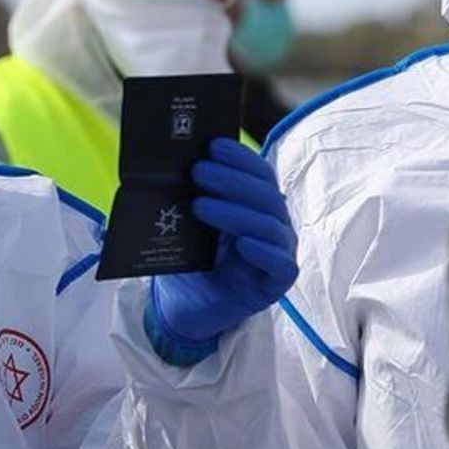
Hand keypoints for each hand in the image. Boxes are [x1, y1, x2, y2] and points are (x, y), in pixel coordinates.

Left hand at [147, 138, 297, 364]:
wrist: (180, 304)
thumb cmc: (186, 257)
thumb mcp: (183, 220)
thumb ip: (186, 194)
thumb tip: (168, 162)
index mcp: (253, 204)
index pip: (258, 174)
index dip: (240, 157)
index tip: (213, 144)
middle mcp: (271, 225)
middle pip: (265, 196)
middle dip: (232, 180)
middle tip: (198, 170)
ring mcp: (276, 254)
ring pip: (270, 227)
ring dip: (236, 212)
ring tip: (201, 205)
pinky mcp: (275, 284)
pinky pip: (280, 265)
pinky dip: (263, 251)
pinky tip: (242, 244)